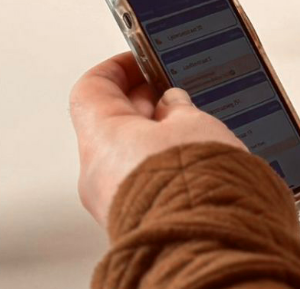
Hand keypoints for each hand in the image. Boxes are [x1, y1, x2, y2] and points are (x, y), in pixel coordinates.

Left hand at [69, 52, 246, 225]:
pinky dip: (166, 163)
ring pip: (131, 154)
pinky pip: (145, 180)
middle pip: (112, 122)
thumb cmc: (193, 185)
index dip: (119, 67)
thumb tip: (173, 103)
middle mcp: (98, 172)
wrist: (206, 241)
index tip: (142, 58)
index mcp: (101, 138)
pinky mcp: (136, 218)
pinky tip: (197, 157)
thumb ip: (180, 107)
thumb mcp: (195, 122)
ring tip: (196, 126)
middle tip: (176, 89)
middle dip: (146, 104)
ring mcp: (114, 199)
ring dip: (159, 136)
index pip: (92, 88)